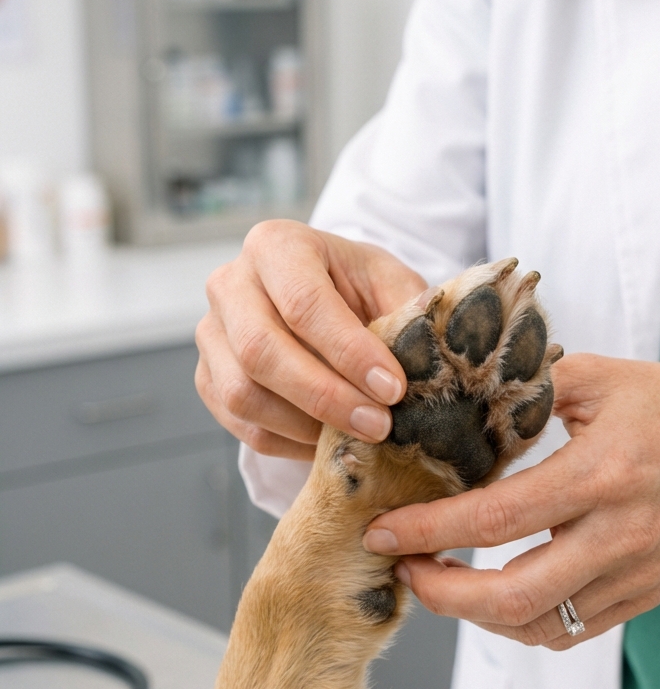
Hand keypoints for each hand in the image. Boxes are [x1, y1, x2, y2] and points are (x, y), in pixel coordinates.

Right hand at [196, 220, 426, 458]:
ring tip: (358, 436)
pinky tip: (329, 442)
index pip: (303, 303)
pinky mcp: (208, 378)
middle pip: (261, 351)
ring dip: (305, 426)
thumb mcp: (390, 284)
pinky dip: (289, 443)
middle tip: (378, 425)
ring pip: (243, 394)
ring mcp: (211, 334)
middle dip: (325, 397)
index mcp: (275, 245)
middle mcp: (230, 284)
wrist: (323, 303)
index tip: (393, 389)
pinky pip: (241, 424)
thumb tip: (423, 337)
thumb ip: (407, 310)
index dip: (349, 352)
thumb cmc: (358, 290)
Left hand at [362, 354, 659, 648]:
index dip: (427, 531)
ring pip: (539, 626)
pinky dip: (521, 622)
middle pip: (512, 596)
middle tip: (403, 570)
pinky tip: (491, 596)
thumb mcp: (605, 377)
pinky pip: (571, 630)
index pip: (496, 520)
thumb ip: (531, 388)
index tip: (382, 531)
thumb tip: (458, 401)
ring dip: (475, 615)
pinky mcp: (642, 596)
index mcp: (602, 474)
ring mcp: (633, 574)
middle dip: (441, 595)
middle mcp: (618, 535)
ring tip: (439, 581)